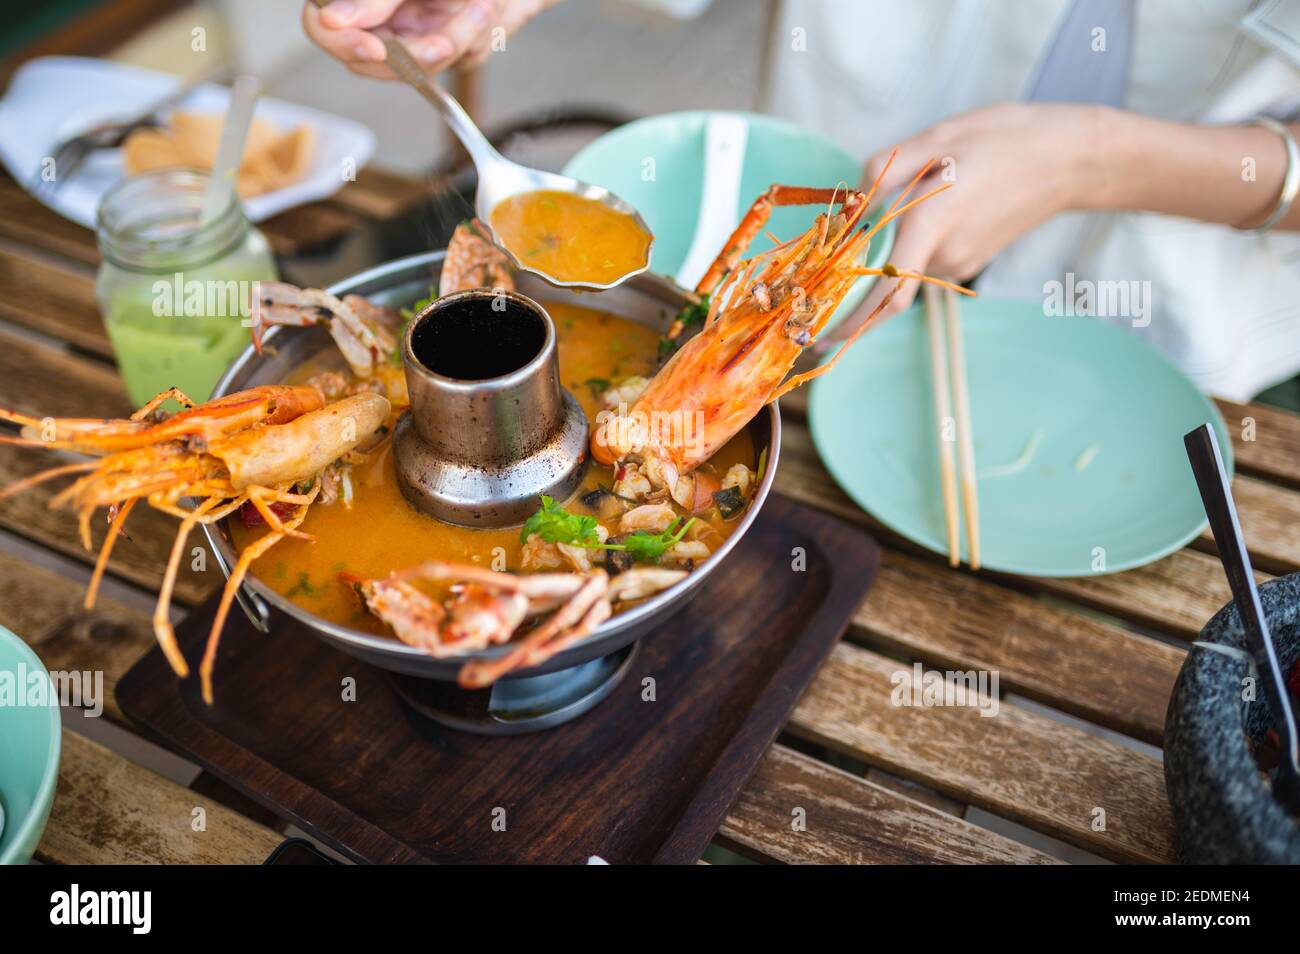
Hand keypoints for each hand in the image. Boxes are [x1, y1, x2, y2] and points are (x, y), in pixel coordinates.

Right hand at [303, 0, 555, 79]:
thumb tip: (331, 19)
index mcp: (358, 2)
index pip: (322, 28)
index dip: (342, 42)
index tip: (373, 48)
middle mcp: (379, 22)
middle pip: (374, 63)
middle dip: (417, 53)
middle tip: (446, 40)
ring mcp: (411, 38)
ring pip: (423, 67)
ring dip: (460, 35)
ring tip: (482, 4)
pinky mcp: (447, 49)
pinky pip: (458, 60)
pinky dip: (476, 35)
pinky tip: (486, 7)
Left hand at [818, 102, 1106, 347]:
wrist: (1068, 158)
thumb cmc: (1003, 139)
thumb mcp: (936, 138)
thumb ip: (882, 170)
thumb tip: (849, 205)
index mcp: (931, 222)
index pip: (887, 292)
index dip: (851, 321)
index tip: (820, 337)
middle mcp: (943, 254)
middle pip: (883, 279)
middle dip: (856, 274)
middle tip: (836, 255)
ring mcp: (959, 264)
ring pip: (903, 265)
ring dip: (890, 245)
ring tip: (914, 198)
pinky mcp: (968, 262)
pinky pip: (924, 258)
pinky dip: (911, 243)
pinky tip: (933, 204)